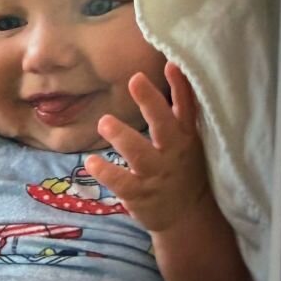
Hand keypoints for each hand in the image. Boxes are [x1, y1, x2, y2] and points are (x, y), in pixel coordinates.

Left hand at [86, 63, 208, 233]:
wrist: (189, 216)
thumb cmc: (184, 169)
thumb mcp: (188, 141)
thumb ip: (180, 113)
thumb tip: (172, 70)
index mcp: (186, 137)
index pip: (186, 108)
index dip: (180, 87)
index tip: (170, 64)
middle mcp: (174, 153)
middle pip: (163, 125)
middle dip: (151, 102)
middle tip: (135, 79)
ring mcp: (157, 174)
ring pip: (140, 154)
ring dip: (122, 136)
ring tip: (104, 122)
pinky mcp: (141, 194)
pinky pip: (121, 181)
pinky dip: (105, 171)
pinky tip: (91, 161)